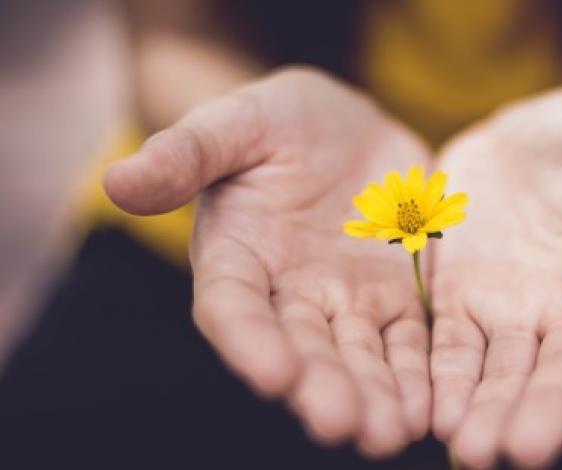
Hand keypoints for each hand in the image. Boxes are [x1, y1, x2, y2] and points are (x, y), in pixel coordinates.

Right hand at [104, 68, 432, 456]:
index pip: (234, 307)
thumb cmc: (275, 122)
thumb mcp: (234, 123)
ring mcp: (346, 301)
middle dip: (322, 387)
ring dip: (375, 397)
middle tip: (343, 426)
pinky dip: (419, 374)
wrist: (344, 127)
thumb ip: (186, 153)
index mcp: (237, 257)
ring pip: (360, 357)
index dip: (250, 341)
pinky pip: (409, 341)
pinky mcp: (397, 297)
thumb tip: (117, 180)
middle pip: (303, 349)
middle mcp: (288, 294)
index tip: (273, 375)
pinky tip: (433, 407)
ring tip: (392, 434)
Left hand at [430, 87, 561, 468]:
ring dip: (490, 410)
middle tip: (526, 451)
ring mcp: (516, 311)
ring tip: (474, 451)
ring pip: (505, 370)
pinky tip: (433, 416)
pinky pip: (451, 349)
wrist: (520, 139)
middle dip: (546, 409)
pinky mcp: (462, 304)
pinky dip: (444, 381)